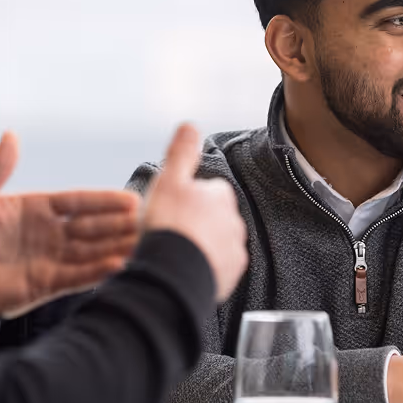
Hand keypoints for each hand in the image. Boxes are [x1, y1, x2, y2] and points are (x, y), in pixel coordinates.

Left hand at [0, 132, 140, 318]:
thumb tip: (10, 135)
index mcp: (39, 208)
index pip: (79, 201)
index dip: (105, 200)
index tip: (131, 199)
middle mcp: (52, 232)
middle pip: (93, 225)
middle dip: (120, 223)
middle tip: (149, 221)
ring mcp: (53, 257)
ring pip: (92, 250)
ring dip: (117, 246)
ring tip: (142, 245)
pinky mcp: (49, 283)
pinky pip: (79, 275)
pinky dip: (99, 271)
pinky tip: (119, 266)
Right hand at [142, 123, 247, 299]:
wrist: (173, 274)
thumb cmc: (169, 225)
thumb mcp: (169, 180)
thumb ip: (181, 152)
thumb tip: (190, 125)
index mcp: (221, 196)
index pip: (210, 189)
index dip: (189, 197)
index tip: (173, 208)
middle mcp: (234, 222)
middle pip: (214, 218)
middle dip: (197, 223)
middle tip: (172, 232)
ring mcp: (234, 251)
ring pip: (217, 244)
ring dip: (201, 246)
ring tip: (176, 254)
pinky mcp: (231, 277)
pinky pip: (217, 268)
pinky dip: (204, 268)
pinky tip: (185, 270)